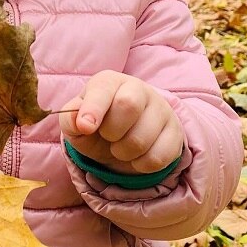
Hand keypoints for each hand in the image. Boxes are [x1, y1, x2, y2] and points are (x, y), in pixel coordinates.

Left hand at [60, 71, 183, 175]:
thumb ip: (71, 119)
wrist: (122, 140)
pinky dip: (141, 164)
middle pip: (128, 105)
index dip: (93, 108)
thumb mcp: (76, 123)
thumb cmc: (96, 126)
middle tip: (107, 136)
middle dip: (111, 131)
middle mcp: (138, 89)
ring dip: (123, 152)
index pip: (104, 89)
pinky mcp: (175, 132)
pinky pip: (158, 157)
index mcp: (110, 81)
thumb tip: (80, 122)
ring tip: (120, 146)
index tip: (86, 127)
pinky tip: (136, 156)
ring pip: (142, 138)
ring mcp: (161, 109)